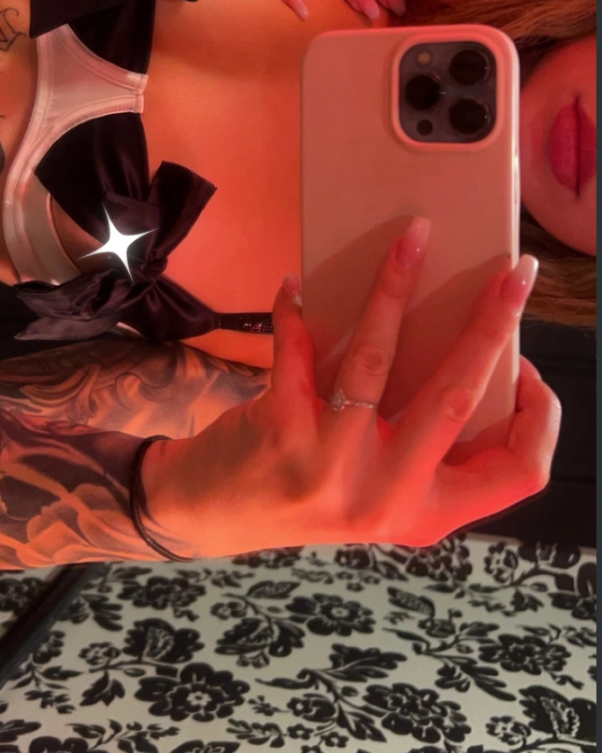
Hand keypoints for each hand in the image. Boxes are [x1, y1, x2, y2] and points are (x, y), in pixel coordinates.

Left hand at [142, 220, 560, 557]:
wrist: (214, 516)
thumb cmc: (312, 487)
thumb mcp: (384, 491)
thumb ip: (426, 446)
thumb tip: (467, 347)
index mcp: (428, 512)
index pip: (518, 473)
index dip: (539, 418)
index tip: (529, 367)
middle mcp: (387, 495)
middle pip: (457, 396)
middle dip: (492, 324)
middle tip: (516, 272)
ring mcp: (333, 465)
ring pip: (379, 358)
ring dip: (397, 286)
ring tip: (413, 237)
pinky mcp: (282, 430)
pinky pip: (299, 348)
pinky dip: (297, 309)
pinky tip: (297, 283)